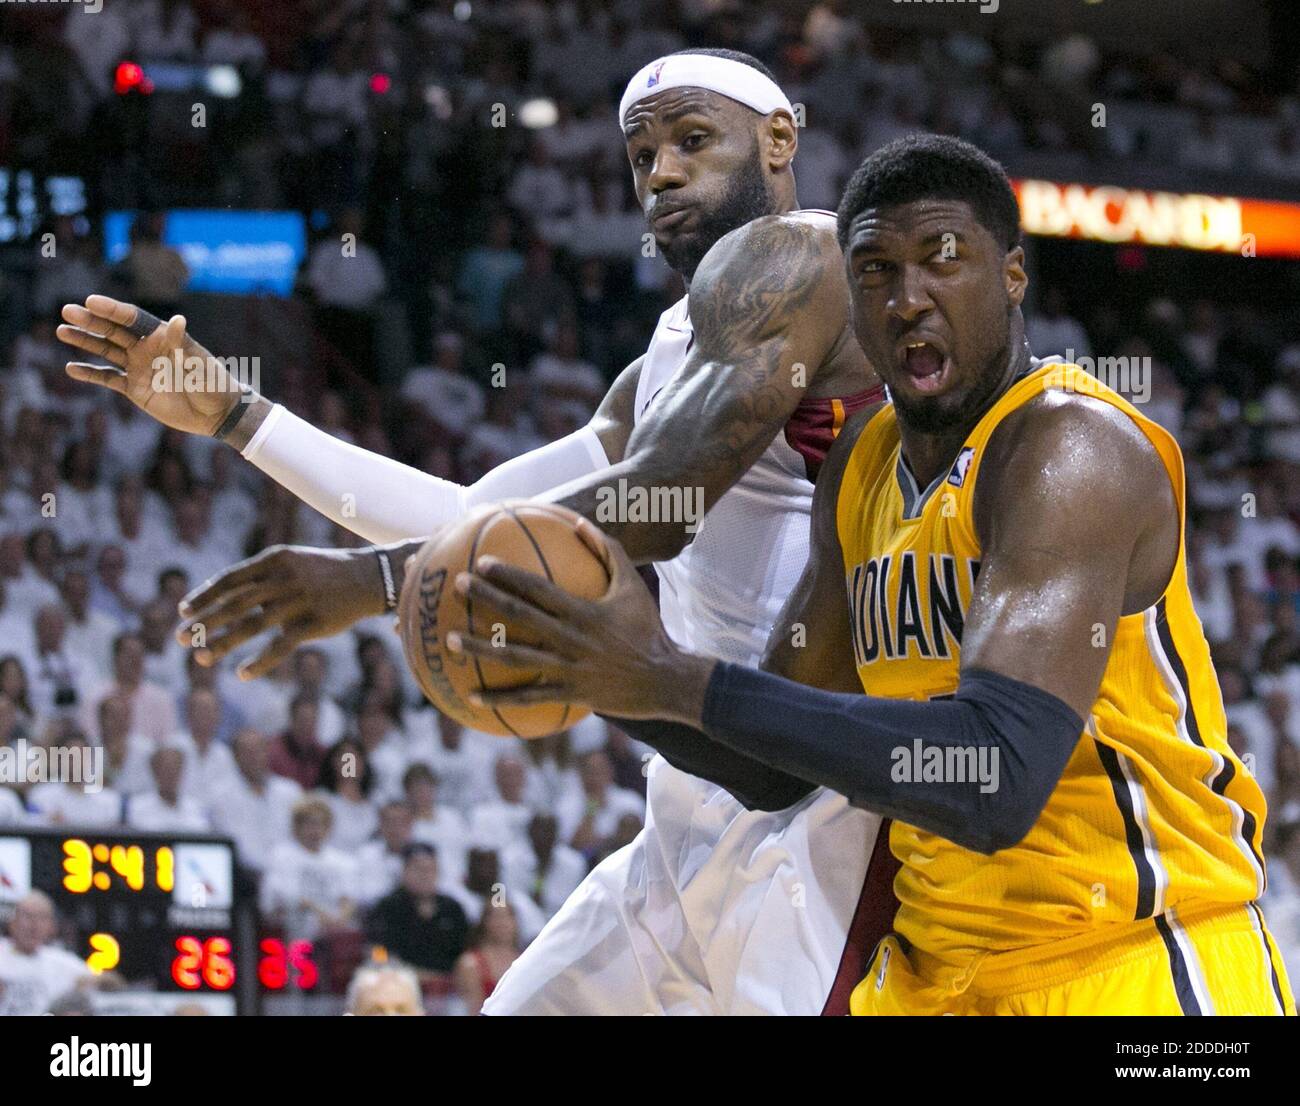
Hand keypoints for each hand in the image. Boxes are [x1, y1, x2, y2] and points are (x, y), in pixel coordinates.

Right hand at [58, 294, 249, 435]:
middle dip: (91, 321)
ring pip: (107, 351)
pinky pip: (109, 379)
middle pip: (114, 331)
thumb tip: (177, 320)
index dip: (113, 310)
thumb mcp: (198, 363)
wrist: (217, 413)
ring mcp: (139, 368)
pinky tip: (71, 368)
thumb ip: (183, 344)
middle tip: (67, 311)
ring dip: (86, 342)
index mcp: (163, 337)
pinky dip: (91, 373)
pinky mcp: (135, 389)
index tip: (92, 301)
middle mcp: (147, 349)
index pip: (133, 319)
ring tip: (62, 331)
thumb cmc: (213, 383)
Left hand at [176, 545, 389, 678]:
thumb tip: (224, 601)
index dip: (204, 596)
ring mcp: (299, 601)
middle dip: (203, 622)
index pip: (230, 579)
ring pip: (252, 625)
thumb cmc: (323, 572)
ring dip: (222, 643)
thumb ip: (260, 578)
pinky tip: (242, 674)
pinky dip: (260, 661)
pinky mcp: (314, 623)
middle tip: (179, 638)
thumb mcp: (291, 563)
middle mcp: (283, 579)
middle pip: (234, 603)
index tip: (182, 611)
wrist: (368, 577)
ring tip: (201, 659)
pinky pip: (281, 646)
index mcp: (274, 560)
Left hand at [446, 517, 714, 723]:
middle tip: (457, 586)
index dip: (510, 574)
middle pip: (519, 616)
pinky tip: (470, 695)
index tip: (483, 563)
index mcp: (583, 611)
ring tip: (449, 639)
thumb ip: (608, 551)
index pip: (538, 589)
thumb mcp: (633, 585)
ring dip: (480, 648)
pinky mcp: (568, 693)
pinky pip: (528, 697)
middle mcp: (570, 639)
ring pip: (515, 658)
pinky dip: (498, 698)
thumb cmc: (648, 627)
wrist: (665, 678)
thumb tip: (580, 522)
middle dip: (485, 599)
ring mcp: (567, 668)